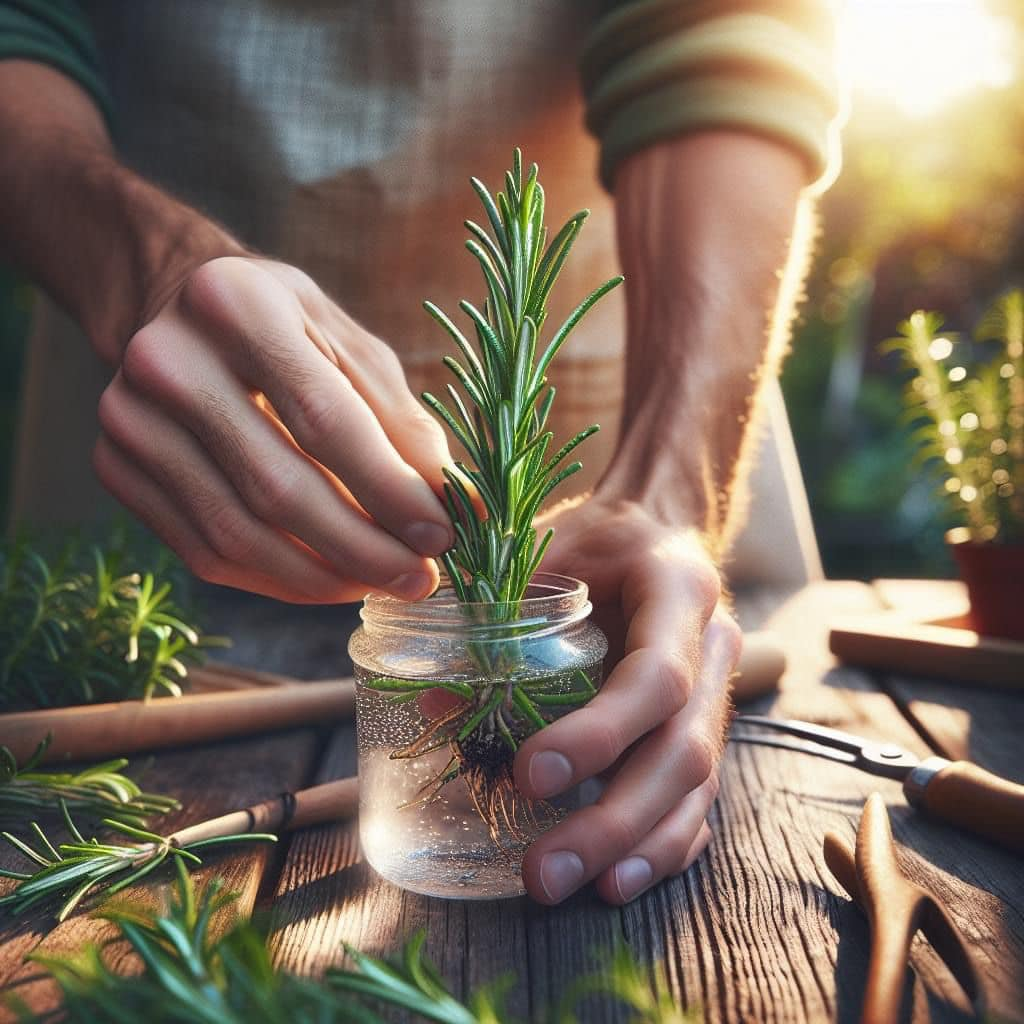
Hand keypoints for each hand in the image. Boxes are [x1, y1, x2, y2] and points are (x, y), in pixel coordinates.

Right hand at [94, 256, 454, 602]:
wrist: (172, 308)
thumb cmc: (282, 324)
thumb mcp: (349, 344)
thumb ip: (402, 420)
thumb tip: (457, 503)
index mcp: (236, 304)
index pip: (325, 418)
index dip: (389, 489)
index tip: (444, 535)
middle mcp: (166, 360)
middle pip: (276, 488)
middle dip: (362, 549)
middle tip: (421, 579)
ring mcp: (128, 419)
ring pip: (237, 535)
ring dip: (323, 577)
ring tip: (383, 584)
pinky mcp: (116, 468)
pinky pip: (206, 552)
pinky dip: (277, 579)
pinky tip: (330, 579)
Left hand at [514, 495, 740, 903]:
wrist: (656, 528)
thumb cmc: (596, 536)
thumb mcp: (548, 550)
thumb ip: (498, 615)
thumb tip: (435, 704)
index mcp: (679, 591)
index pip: (657, 675)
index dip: (600, 732)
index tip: (531, 773)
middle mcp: (712, 646)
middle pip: (683, 751)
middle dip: (615, 819)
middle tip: (545, 870)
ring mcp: (719, 689)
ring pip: (698, 785)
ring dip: (639, 846)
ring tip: (582, 888)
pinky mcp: (705, 723)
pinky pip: (699, 794)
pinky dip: (664, 842)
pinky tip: (622, 876)